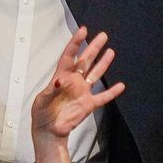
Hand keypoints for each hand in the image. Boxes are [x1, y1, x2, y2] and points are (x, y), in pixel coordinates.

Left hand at [31, 27, 125, 162]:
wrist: (48, 131)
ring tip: (111, 51)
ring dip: (103, 63)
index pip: (69, 56)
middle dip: (94, 47)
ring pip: (95, 74)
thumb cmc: (42, 114)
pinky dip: (112, 92)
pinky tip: (121, 85)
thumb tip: (60, 82)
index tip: (83, 31)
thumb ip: (51, 91)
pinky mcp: (89, 105)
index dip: (76, 43)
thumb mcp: (41, 100)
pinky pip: (103, 97)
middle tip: (103, 35)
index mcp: (61, 77)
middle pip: (86, 61)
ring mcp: (82, 92)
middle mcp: (73, 82)